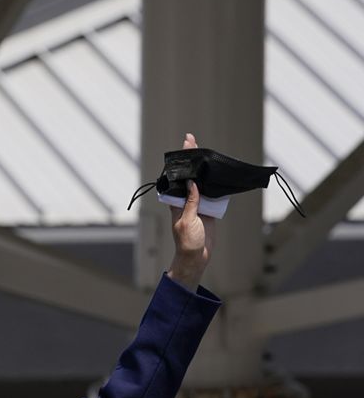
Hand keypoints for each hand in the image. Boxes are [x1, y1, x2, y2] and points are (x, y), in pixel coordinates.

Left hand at [167, 133, 213, 290]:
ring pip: (203, 183)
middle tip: (194, 140)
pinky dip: (217, 184)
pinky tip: (220, 172)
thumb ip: (190, 203)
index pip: (178, 177)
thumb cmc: (186, 241)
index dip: (181, 161)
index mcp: (176, 200)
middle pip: (190, 175)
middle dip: (193, 160)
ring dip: (205, 170)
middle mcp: (186, 199)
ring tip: (208, 152)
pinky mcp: (209, 209)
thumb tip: (193, 184)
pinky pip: (214, 194)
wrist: (197, 257)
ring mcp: (198, 203)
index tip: (185, 144)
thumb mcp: (187, 221)